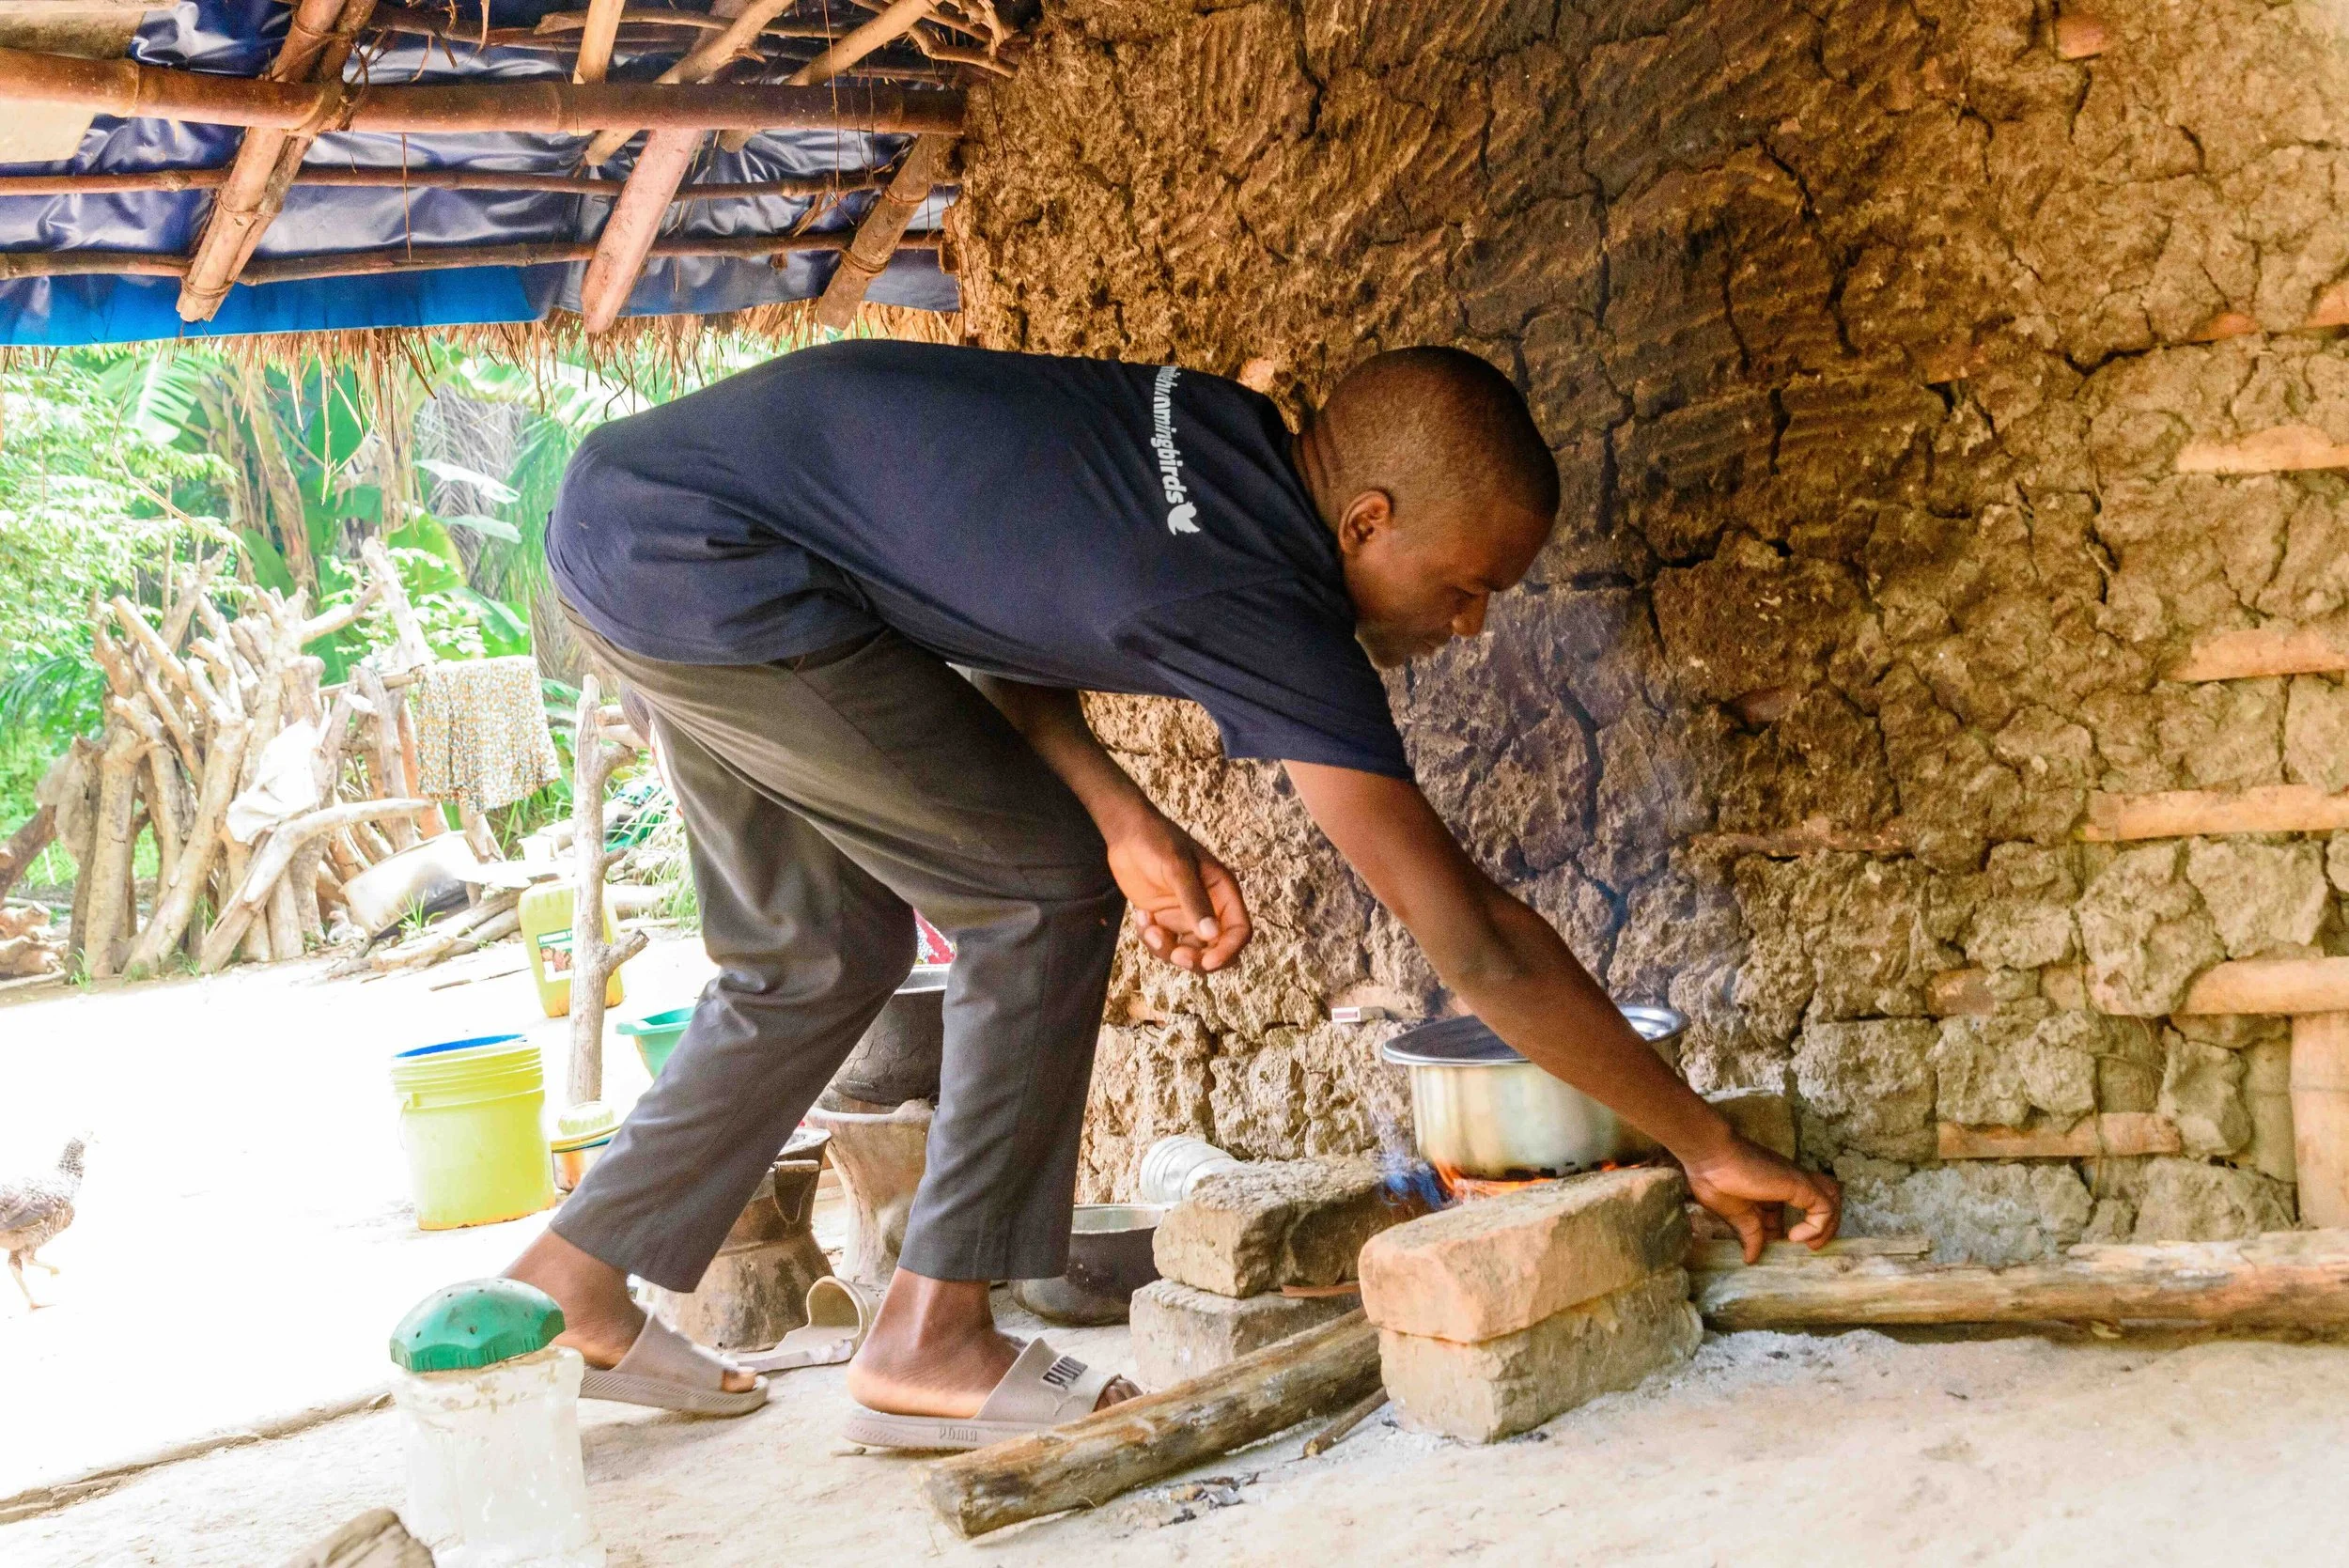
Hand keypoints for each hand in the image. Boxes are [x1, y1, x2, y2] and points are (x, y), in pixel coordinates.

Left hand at [1103, 811, 1251, 971]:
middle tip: (1176, 954)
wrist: (1127, 834)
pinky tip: (1142, 916)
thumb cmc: (1158, 842)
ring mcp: (1186, 916)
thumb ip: (1194, 901)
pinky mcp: (1165, 921)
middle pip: (1217, 950)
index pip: (1239, 931)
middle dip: (1197, 959)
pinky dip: (1152, 940)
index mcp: (1223, 892)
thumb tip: (1212, 935)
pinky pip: (1164, 945)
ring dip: (1167, 950)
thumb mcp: (1177, 868)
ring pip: (1188, 953)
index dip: (1228, 950)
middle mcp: (1209, 908)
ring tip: (1149, 928)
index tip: (1207, 962)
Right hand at [1679, 1134, 1841, 1265]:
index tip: (1776, 1250)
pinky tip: (1795, 1237)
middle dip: (1823, 1226)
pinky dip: (1817, 1227)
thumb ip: (1749, 1234)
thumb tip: (1750, 1258)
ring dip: (1828, 1225)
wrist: (1710, 1157)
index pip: (1792, 1212)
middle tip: (1809, 1248)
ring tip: (1811, 1244)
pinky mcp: (1800, 1185)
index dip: (1792, 1234)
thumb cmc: (1714, 1178)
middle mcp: (1788, 1183)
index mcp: (1771, 1189)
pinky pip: (1825, 1208)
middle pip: (1823, 1200)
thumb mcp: (1734, 1215)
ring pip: (1832, 1199)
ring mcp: (1796, 1182)